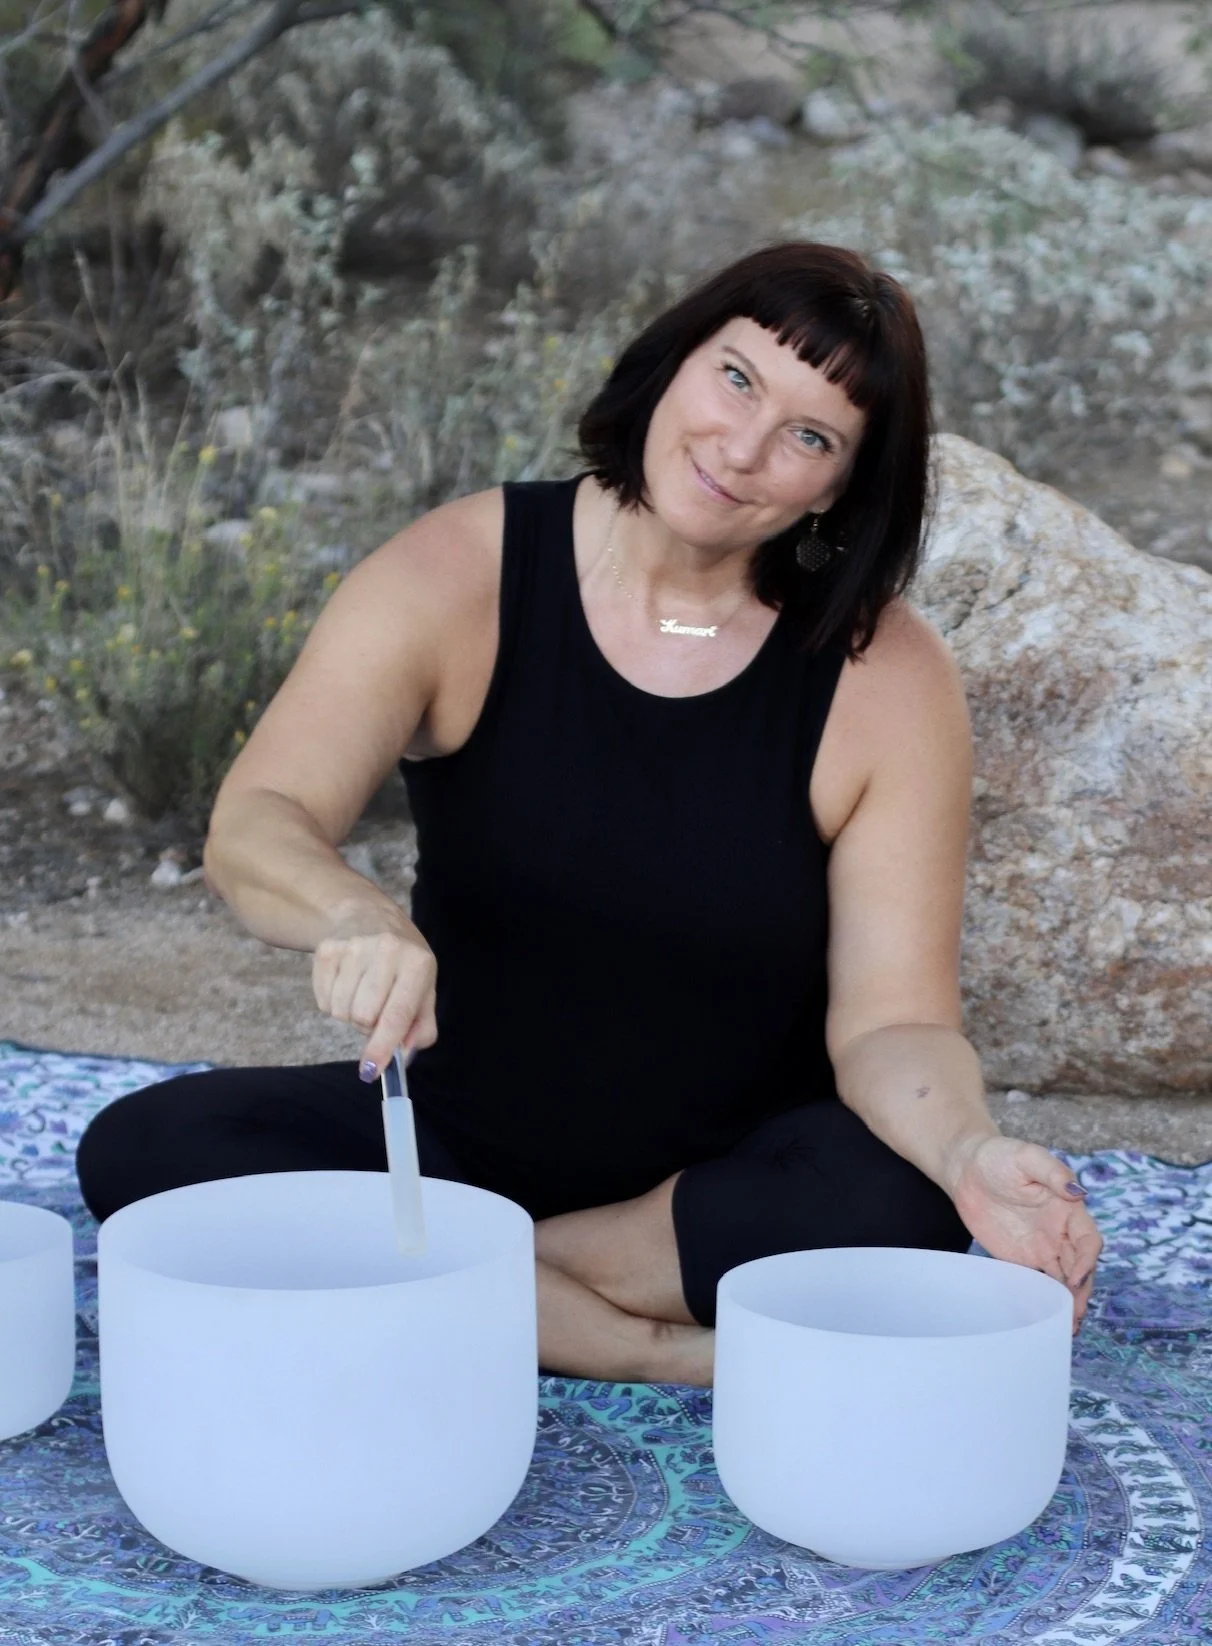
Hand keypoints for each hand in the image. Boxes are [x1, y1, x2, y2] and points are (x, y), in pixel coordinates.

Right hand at [312, 912, 436, 1080]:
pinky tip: (346, 983)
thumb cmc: (402, 962)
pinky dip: (334, 1002)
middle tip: (377, 1008)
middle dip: (369, 1025)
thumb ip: (421, 1026)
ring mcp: (353, 948)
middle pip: (364, 1017)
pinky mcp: (326, 950)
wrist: (367, 914)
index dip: (383, 1047)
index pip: (397, 1014)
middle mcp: (386, 950)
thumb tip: (403, 1054)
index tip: (371, 1070)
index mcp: (417, 963)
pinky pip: (323, 1002)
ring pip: (341, 1012)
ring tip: (362, 992)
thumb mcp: (424, 987)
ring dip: (350, 1014)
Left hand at [948, 1135, 1102, 1334]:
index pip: (1089, 1240)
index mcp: (1067, 1209)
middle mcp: (1059, 1232)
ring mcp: (1041, 1247)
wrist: (966, 1168)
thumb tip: (1078, 1192)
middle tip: (1075, 1315)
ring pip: (1063, 1280)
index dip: (1088, 1260)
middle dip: (1081, 1292)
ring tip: (1067, 1328)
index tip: (1076, 1277)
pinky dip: (1044, 1300)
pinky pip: (1036, 1282)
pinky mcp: (1019, 1258)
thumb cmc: (1000, 1156)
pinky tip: (1045, 1318)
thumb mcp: (1027, 1156)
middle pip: (1080, 1267)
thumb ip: (1053, 1173)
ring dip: (1068, 1302)